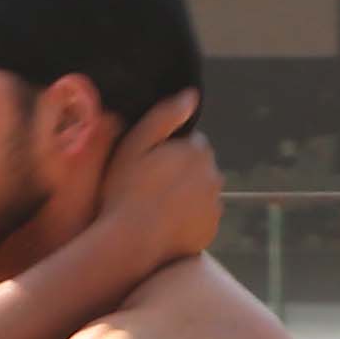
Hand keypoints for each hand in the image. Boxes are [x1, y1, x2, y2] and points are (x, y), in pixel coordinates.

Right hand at [103, 90, 224, 267]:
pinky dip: (189, 217)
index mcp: (196, 151)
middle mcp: (213, 176)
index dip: (167, 152)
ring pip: (201, 192)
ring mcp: (214, 205)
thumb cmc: (125, 192)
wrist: (130, 243)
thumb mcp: (135, 145)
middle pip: (198, 167)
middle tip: (149, 187)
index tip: (148, 166)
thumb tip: (191, 95)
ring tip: (156, 207)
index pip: (191, 143)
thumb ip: (165, 117)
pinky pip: (202, 217)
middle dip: (180, 172)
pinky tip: (165, 224)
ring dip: (186, 195)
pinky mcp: (211, 229)